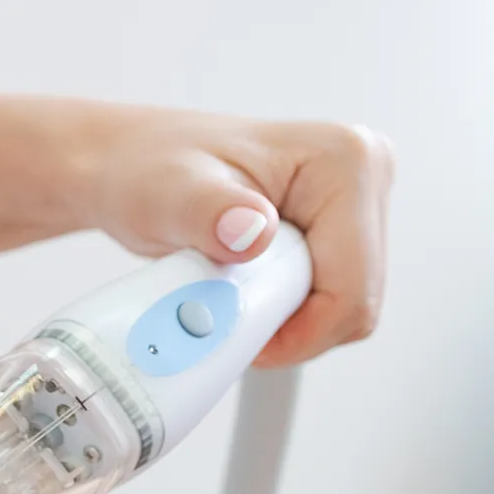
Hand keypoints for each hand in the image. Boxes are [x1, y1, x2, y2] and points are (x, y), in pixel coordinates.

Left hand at [79, 112, 394, 366]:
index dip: (300, 331)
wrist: (129, 165)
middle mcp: (364, 176)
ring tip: (227, 291)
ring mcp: (356, 204)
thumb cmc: (145, 169)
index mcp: (345, 160)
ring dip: (284, 319)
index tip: (238, 332)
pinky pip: (328, 301)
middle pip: (355, 301)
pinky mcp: (339, 230)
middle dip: (290, 324)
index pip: (353, 287)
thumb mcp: (167, 192)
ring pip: (343, 307)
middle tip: (223, 307)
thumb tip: (252, 233)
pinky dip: (284, 311)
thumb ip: (210, 212)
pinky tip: (243, 291)